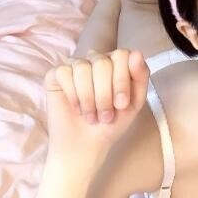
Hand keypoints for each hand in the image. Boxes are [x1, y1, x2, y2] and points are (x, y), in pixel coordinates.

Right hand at [43, 48, 149, 168]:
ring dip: (89, 98)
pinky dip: (73, 96)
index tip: (121, 104)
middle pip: (102, 63)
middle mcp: (96, 59)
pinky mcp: (56, 74)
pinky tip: (76, 109)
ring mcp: (75, 65)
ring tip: (92, 116)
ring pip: (82, 68)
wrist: (87, 145)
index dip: (121, 80)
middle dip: (105, 94)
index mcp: (116, 63)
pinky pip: (64, 73)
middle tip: (105, 116)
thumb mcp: (134, 102)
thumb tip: (136, 52)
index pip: (121, 55)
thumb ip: (141, 77)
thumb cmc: (112, 123)